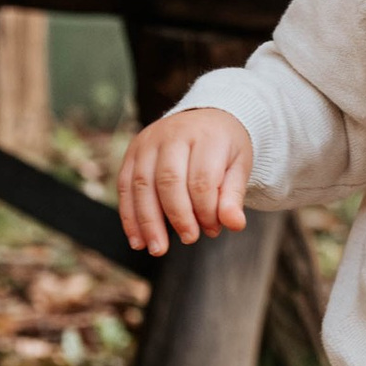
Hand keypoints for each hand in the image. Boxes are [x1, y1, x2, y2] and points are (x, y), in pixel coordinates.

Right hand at [118, 106, 254, 256]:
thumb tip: (234, 225)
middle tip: (189, 239)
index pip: (201, 179)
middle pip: (169, 181)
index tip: (213, 229)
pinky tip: (137, 240)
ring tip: (157, 249)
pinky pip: (125, 186)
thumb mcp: (240, 165)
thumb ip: (234, 196)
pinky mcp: (133, 151)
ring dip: (147, 222)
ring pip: (142, 185)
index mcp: (206, 136)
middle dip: (177, 216)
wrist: (206, 117)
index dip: (205, 210)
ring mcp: (148, 142)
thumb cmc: (224, 146)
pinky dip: (129, 217)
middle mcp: (173, 134)